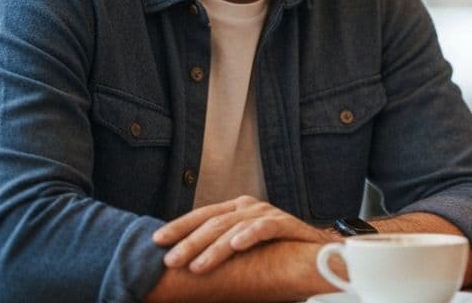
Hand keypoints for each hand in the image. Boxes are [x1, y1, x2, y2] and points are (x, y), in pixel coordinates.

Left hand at [153, 195, 330, 272]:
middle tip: (170, 260)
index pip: (201, 215)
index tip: (156, 240)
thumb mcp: (241, 245)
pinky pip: (265, 228)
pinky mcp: (286, 223)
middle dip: (189, 242)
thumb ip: (220, 246)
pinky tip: (236, 245)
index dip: (178, 226)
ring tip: (196, 265)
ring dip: (213, 248)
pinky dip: (249, 235)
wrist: (315, 251)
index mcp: (235, 208)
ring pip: (234, 228)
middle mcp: (248, 206)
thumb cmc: (273, 251)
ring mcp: (267, 213)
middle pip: (213, 223)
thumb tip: (184, 261)